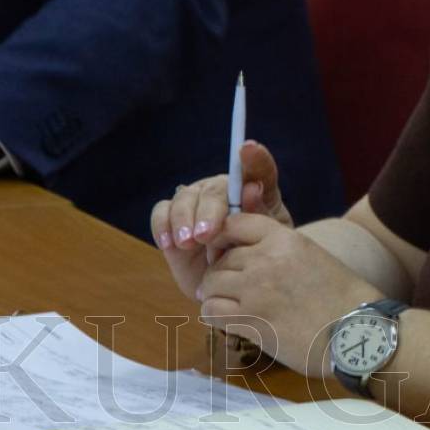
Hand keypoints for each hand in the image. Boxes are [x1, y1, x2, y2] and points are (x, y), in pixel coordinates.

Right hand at [150, 140, 292, 301]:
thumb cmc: (256, 253)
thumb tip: (251, 187)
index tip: (249, 148)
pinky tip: (168, 243)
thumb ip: (260, 214)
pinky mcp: (172, 220)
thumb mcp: (267, 239)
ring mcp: (196, 202)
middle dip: (208, 210)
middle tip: (205, 234)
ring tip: (187, 242)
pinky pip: (161, 213)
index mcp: (255, 190)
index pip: (258, 169)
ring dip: (183, 219)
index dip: (255, 157)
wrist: (234, 280)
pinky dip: (162, 226)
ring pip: (184, 197)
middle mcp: (223, 190)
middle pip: (214, 189)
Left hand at [198, 212, 379, 377]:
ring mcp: (255, 290)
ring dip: (215, 295)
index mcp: (285, 239)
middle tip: (228, 288)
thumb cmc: (341, 297)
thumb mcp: (311, 257)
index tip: (224, 251)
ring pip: (210, 284)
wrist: (356, 330)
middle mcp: (266, 259)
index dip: (223, 237)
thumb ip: (279, 251)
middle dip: (220, 273)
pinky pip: (211, 311)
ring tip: (229, 305)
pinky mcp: (250, 320)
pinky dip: (215, 315)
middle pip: (221, 258)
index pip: (236, 223)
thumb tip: (245, 256)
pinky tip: (230, 320)